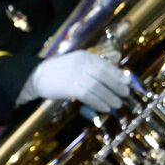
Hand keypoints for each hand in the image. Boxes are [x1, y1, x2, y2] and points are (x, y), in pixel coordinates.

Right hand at [17, 50, 132, 112]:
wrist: (37, 77)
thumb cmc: (59, 71)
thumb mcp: (76, 62)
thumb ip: (94, 64)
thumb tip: (116, 64)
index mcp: (84, 56)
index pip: (105, 65)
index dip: (118, 74)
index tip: (127, 82)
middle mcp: (81, 63)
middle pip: (104, 76)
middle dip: (116, 86)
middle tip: (125, 94)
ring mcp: (75, 75)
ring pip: (98, 87)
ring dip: (109, 97)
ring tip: (117, 104)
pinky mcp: (69, 87)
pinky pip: (88, 96)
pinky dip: (98, 102)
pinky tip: (104, 108)